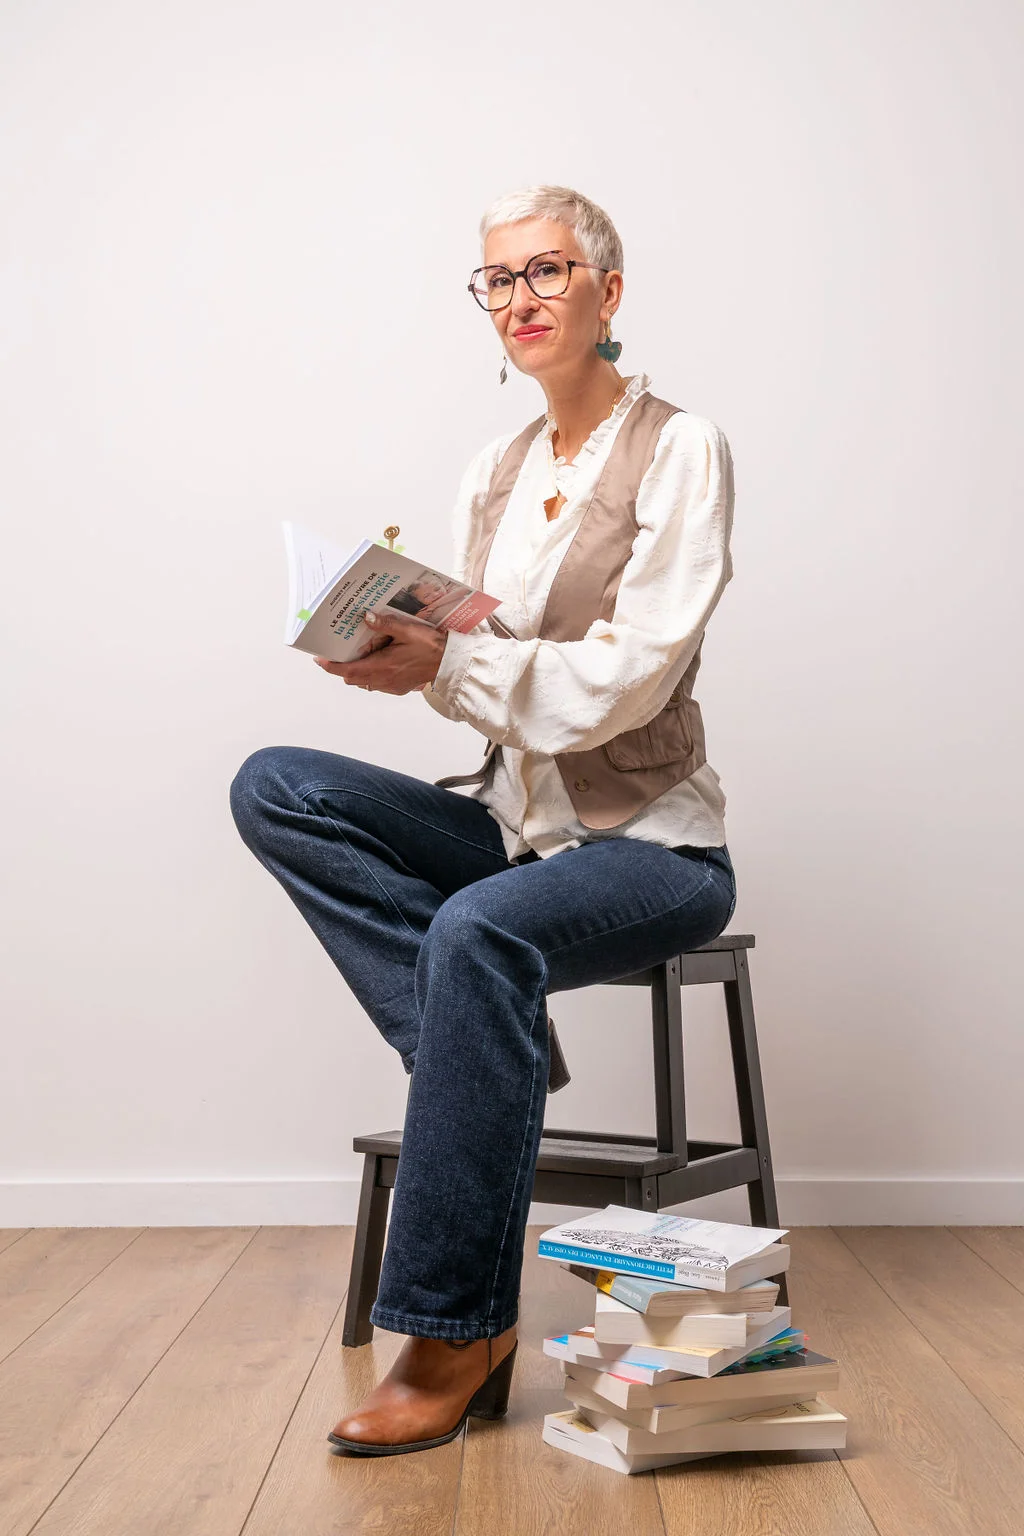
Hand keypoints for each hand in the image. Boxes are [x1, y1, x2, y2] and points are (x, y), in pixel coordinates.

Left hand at [314, 610, 447, 694]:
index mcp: (383, 666)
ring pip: (364, 683)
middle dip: (342, 668)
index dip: (331, 667)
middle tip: (336, 654)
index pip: (349, 670)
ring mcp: (392, 686)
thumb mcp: (408, 630)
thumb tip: (366, 617)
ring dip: (357, 672)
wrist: (450, 663)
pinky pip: (377, 685)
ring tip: (356, 656)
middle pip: (353, 678)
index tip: (319, 660)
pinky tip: (377, 663)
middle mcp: (384, 680)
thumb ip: (385, 624)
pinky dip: (371, 676)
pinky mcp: (399, 688)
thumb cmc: (431, 647)